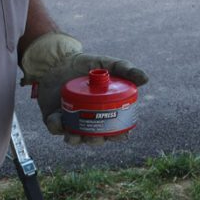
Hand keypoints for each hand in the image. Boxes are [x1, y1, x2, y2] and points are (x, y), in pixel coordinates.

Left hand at [20, 32, 147, 144]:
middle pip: (96, 139)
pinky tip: (59, 119)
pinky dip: (57, 126)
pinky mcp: (53, 119)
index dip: (120, 135)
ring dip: (76, 140)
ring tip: (76, 134)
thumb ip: (126, 70)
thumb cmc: (86, 66)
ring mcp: (71, 122)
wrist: (58, 59)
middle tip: (97, 134)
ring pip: (75, 140)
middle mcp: (88, 122)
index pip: (116, 131)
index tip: (122, 132)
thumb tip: (145, 79)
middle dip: (97, 140)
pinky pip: (55, 128)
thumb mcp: (107, 65)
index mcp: (104, 114)